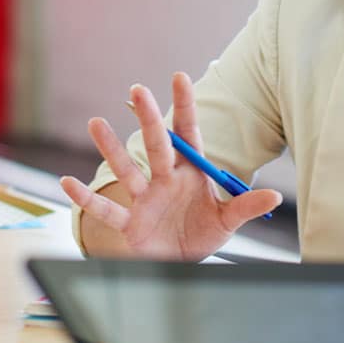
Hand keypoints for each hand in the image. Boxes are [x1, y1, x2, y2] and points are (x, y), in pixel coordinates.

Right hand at [60, 72, 281, 260]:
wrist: (181, 266)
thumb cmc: (202, 235)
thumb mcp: (228, 222)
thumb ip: (246, 207)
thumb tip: (275, 197)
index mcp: (190, 173)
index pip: (187, 134)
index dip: (184, 106)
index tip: (179, 76)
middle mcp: (164, 179)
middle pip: (157, 145)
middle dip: (148, 119)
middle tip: (138, 89)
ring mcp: (145, 199)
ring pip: (127, 171)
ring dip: (111, 149)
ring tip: (95, 123)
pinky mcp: (130, 224)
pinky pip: (107, 211)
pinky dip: (86, 199)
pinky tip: (67, 182)